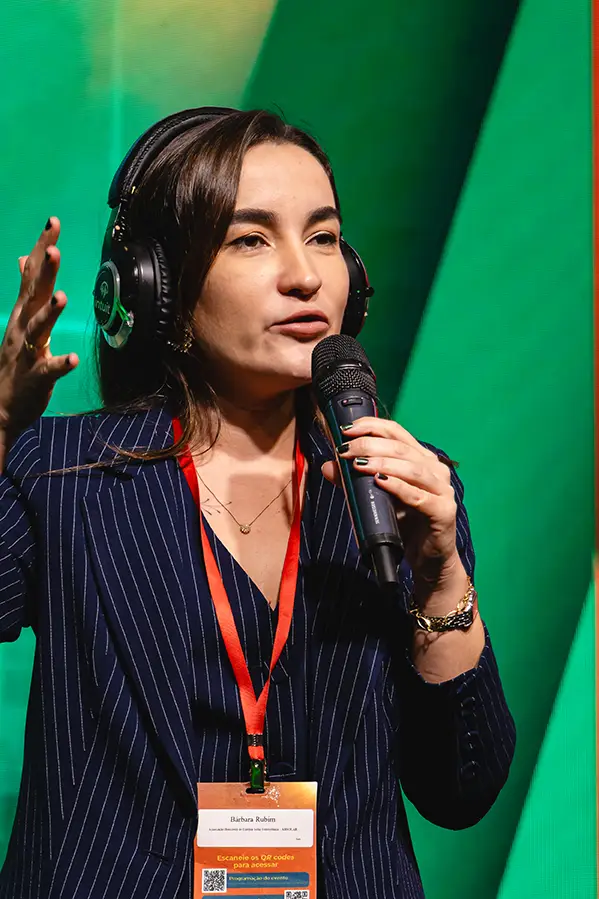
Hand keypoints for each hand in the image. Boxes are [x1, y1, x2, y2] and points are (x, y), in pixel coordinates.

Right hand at [0, 217, 77, 460]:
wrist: (0, 405)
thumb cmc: (15, 360)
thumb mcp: (19, 319)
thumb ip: (27, 288)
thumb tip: (26, 257)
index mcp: (22, 313)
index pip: (32, 274)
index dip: (42, 248)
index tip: (53, 222)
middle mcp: (22, 327)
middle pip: (33, 295)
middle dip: (43, 272)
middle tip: (55, 249)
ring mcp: (28, 352)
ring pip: (38, 328)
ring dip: (50, 313)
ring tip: (62, 297)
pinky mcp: (36, 377)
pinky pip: (49, 369)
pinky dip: (60, 363)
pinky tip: (73, 359)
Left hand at [321, 416, 461, 589]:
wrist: (429, 559)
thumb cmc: (405, 524)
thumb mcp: (376, 499)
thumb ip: (354, 481)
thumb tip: (328, 466)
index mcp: (421, 459)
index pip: (397, 432)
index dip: (372, 426)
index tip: (346, 429)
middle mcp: (435, 469)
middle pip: (401, 448)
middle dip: (370, 445)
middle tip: (345, 451)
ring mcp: (442, 490)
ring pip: (412, 469)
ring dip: (382, 463)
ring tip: (358, 464)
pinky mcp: (443, 511)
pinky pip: (418, 496)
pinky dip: (398, 487)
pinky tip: (380, 482)